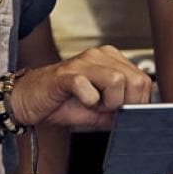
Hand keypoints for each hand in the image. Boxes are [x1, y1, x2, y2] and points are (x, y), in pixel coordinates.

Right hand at [11, 46, 152, 128]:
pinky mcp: (65, 74)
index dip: (137, 103)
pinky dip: (88, 101)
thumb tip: (139, 117)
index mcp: (110, 59)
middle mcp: (99, 55)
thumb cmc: (61, 102)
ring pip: (117, 81)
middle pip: (135, 80)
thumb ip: (119, 109)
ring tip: (93, 104)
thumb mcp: (98, 109)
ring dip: (108, 102)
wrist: (28, 101)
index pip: (144, 80)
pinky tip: (81, 102)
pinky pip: (87, 87)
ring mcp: (82, 63)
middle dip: (125, 104)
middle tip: (106, 109)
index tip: (120, 112)